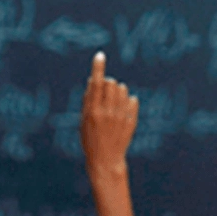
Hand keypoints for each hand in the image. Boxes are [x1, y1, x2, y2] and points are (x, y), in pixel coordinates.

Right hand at [81, 52, 139, 180]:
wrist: (105, 160)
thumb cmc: (90, 139)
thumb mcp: (83, 120)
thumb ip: (88, 100)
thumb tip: (94, 80)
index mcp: (93, 111)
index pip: (95, 84)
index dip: (98, 68)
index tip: (100, 55)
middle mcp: (108, 113)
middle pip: (111, 83)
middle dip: (108, 83)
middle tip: (104, 93)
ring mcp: (121, 117)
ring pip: (124, 89)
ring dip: (118, 91)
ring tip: (113, 102)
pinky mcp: (131, 121)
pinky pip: (133, 100)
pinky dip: (128, 101)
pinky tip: (123, 110)